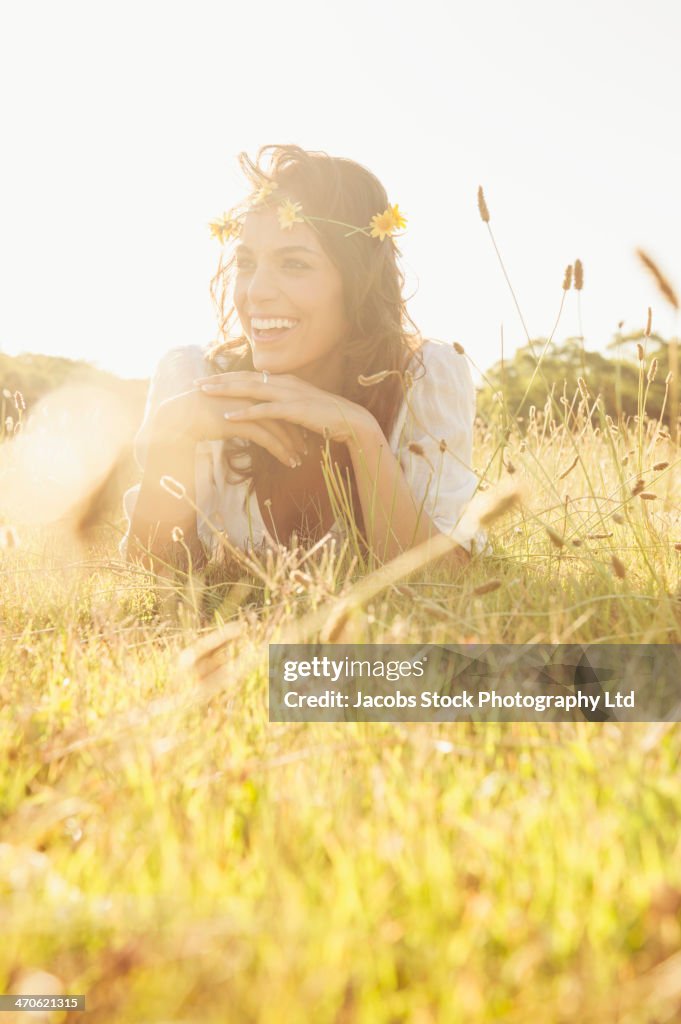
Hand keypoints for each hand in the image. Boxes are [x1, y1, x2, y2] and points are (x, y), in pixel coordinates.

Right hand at [149, 387, 308, 467]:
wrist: (179, 416)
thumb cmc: (196, 414)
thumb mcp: (223, 410)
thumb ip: (238, 412)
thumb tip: (245, 421)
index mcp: (249, 389)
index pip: (277, 404)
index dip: (289, 420)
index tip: (299, 434)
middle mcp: (252, 396)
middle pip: (283, 415)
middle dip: (296, 434)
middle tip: (305, 448)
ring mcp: (248, 408)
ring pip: (279, 428)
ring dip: (292, 446)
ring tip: (299, 461)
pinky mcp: (242, 422)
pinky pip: (268, 439)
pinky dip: (282, 451)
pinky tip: (289, 462)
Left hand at [194, 370, 374, 444]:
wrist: (351, 422)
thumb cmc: (326, 418)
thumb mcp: (300, 409)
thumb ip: (282, 406)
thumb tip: (266, 411)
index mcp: (285, 381)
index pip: (250, 376)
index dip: (227, 377)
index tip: (207, 379)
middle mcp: (285, 383)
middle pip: (245, 378)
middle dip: (219, 380)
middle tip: (196, 382)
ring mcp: (291, 394)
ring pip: (252, 390)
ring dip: (226, 391)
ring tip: (205, 393)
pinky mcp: (296, 410)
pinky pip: (266, 411)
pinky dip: (246, 413)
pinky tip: (230, 416)